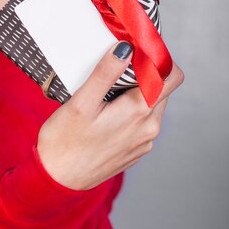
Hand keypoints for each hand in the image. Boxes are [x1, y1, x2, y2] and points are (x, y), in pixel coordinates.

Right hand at [37, 42, 183, 189]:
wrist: (57, 181)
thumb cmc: (64, 142)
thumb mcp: (81, 102)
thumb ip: (105, 73)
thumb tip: (126, 48)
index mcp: (139, 111)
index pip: (172, 76)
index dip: (158, 59)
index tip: (136, 53)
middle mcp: (149, 128)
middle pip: (162, 89)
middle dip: (144, 76)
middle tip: (114, 71)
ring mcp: (144, 142)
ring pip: (151, 106)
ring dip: (135, 95)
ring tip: (106, 95)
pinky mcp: (136, 151)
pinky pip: (142, 123)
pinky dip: (130, 113)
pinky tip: (105, 116)